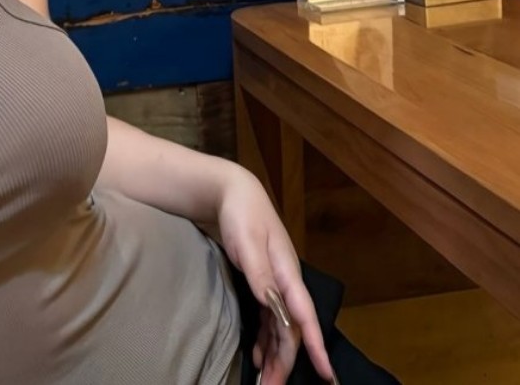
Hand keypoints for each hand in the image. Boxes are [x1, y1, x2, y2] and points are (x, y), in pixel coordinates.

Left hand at [215, 168, 333, 383]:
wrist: (231, 193)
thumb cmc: (242, 214)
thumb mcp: (248, 243)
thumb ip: (261, 275)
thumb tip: (274, 305)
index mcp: (288, 273)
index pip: (305, 316)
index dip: (315, 346)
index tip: (327, 374)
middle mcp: (285, 282)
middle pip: (291, 330)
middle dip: (286, 362)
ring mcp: (274, 284)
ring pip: (280, 328)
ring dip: (275, 355)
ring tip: (266, 381)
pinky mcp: (261, 284)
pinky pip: (268, 320)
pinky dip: (264, 339)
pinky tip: (257, 355)